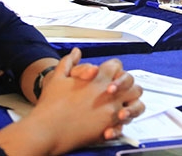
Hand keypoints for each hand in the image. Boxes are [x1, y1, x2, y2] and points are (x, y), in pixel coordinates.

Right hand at [27, 49, 144, 151]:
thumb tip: (76, 51)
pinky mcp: (109, 127)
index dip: (114, 69)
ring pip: (135, 105)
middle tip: (118, 91)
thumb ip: (69, 62)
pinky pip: (125, 124)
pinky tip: (113, 123)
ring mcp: (111, 111)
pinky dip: (122, 123)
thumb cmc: (51, 105)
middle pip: (131, 83)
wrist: (46, 130)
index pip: (117, 65)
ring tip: (120, 108)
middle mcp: (109, 94)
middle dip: (127, 86)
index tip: (109, 76)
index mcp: (99, 78)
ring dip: (130, 104)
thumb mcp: (58, 77)